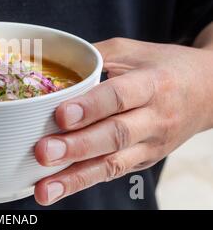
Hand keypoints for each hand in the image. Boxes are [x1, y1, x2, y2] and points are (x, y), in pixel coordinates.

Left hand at [34, 38, 212, 204]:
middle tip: (43, 152)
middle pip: (115, 135)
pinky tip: (58, 189)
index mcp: (152, 84)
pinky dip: (84, 181)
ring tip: (44, 188)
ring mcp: (152, 144)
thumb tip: (49, 61)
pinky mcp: (145, 160)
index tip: (61, 115)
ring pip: (113, 164)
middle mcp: (155, 118)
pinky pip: (113, 172)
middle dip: (77, 147)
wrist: (208, 91)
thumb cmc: (162, 66)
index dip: (90, 107)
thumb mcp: (131, 51)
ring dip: (76, 178)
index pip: (119, 97)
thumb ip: (94, 55)